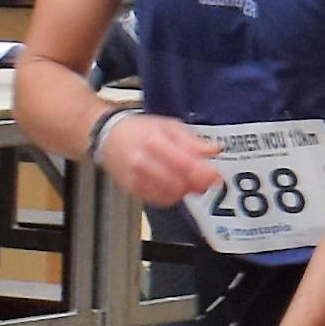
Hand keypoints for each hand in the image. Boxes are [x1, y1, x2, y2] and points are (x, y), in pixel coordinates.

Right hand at [93, 112, 221, 207]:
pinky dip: (171, 195)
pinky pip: (159, 200)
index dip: (203, 174)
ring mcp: (135, 179)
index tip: (216, 177)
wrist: (108, 137)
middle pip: (177, 184)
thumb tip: (214, 150)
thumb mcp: (168, 126)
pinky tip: (173, 184)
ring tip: (187, 179)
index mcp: (153, 142)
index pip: (183, 164)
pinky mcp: (132, 191)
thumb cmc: (140, 130)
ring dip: (184, 190)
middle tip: (206, 180)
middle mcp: (142, 163)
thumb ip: (191, 141)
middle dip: (196, 184)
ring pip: (169, 195)